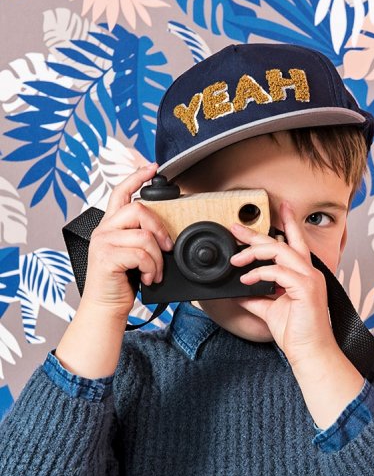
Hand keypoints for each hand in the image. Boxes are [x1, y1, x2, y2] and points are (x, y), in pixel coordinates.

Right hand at [82, 162, 173, 322]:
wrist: (105, 307)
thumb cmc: (121, 283)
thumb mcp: (132, 256)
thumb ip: (141, 238)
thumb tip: (166, 234)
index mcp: (110, 226)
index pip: (121, 192)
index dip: (137, 177)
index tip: (152, 168)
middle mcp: (104, 230)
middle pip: (139, 210)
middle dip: (160, 230)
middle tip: (167, 249)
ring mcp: (103, 242)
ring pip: (144, 235)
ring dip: (157, 258)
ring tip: (154, 272)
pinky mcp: (106, 256)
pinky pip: (141, 254)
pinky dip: (151, 268)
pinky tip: (148, 277)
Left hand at [229, 202, 336, 365]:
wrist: (309, 352)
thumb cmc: (297, 333)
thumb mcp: (269, 310)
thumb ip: (256, 297)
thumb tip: (237, 290)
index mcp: (303, 275)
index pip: (296, 242)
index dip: (289, 222)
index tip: (280, 206)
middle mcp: (309, 273)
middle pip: (282, 242)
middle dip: (257, 234)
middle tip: (236, 228)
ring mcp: (309, 279)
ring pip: (280, 251)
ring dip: (254, 252)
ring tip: (236, 259)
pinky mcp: (306, 288)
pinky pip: (277, 271)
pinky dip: (259, 273)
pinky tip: (246, 280)